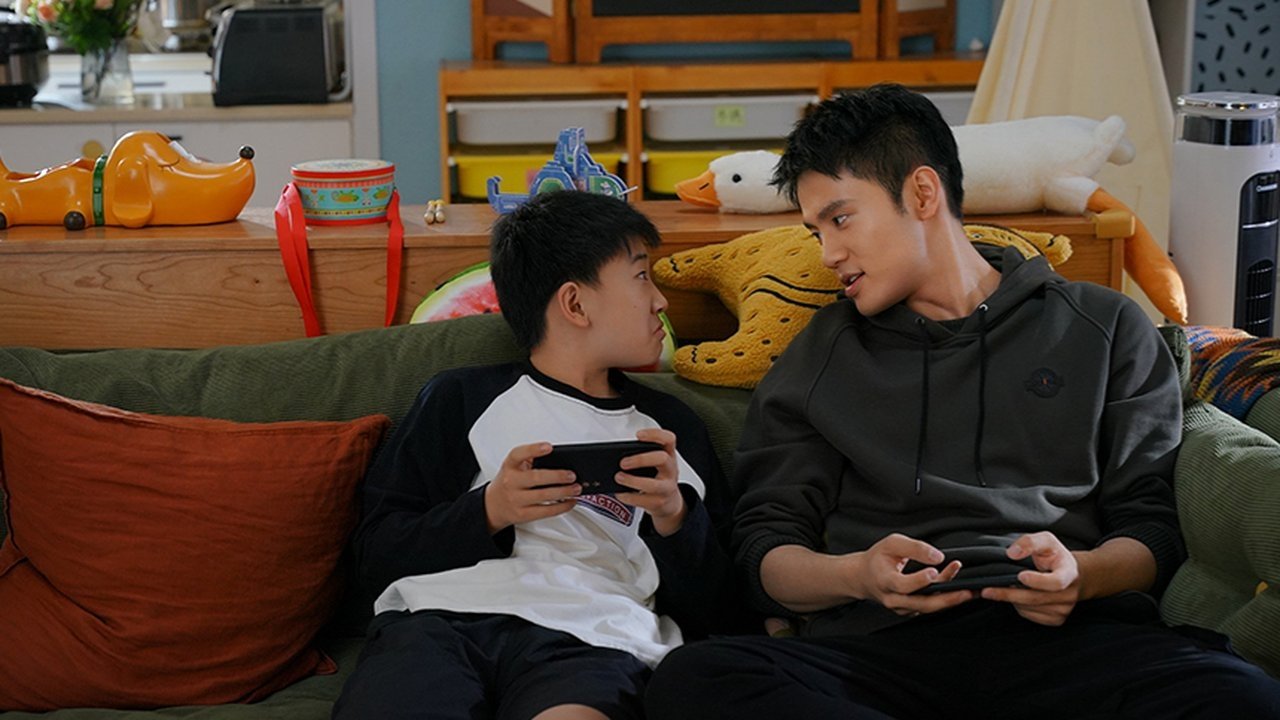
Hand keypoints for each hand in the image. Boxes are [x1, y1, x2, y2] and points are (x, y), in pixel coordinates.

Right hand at [484, 442, 580, 532]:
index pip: (518, 454)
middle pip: (536, 477)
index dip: (534, 449)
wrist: (492, 505)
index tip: (549, 447)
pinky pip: (546, 511)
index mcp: (509, 466)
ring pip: (543, 496)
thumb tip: (559, 460)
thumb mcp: (513, 467)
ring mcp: (516, 499)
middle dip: (557, 476)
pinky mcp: (523, 514)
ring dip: (564, 492)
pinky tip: (570, 501)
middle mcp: (511, 482)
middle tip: (572, 475)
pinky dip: (562, 506)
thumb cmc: (508, 482)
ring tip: (576, 488)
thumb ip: (531, 460)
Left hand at [613, 428, 685, 535]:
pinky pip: (643, 500)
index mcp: (669, 455)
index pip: (669, 439)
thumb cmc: (658, 477)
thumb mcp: (656, 463)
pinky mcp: (659, 502)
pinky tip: (621, 493)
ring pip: (653, 484)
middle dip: (640, 459)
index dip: (655, 435)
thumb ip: (642, 455)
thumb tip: (615, 456)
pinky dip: (628, 496)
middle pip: (662, 458)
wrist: (670, 502)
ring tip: (619, 477)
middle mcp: (670, 470)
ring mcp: (667, 487)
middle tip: (623, 462)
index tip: (638, 435)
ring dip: (632, 481)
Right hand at [851, 533, 974, 615]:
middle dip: (946, 599)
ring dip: (950, 599)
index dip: (919, 580)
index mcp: (884, 580)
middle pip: (921, 603)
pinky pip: (928, 606)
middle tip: (966, 592)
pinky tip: (957, 590)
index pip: (902, 584)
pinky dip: (944, 599)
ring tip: (969, 591)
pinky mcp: (909, 611)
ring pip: (928, 607)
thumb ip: (915, 548)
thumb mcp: (892, 544)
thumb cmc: (879, 558)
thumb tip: (939, 557)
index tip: (935, 571)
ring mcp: (901, 608)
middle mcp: (892, 598)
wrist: (864, 577)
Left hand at [980, 532, 1081, 625]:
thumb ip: (1029, 542)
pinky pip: (1030, 615)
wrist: (1071, 574)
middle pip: (1036, 598)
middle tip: (988, 590)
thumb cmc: (1055, 555)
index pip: (1056, 582)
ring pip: (1029, 608)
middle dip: (1009, 594)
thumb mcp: (1046, 540)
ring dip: (1012, 599)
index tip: (1020, 575)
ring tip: (1004, 587)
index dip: (1038, 581)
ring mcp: (1064, 609)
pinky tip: (1016, 595)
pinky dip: (1018, 606)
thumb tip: (1012, 553)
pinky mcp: (1056, 619)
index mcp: (1069, 573)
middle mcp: (1069, 594)